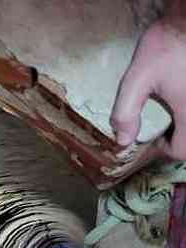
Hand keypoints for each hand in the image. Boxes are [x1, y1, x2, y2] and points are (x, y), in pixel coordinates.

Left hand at [111, 19, 185, 158]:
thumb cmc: (168, 45)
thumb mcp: (138, 77)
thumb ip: (126, 111)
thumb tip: (121, 140)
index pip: (182, 150)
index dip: (164, 148)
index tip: (154, 137)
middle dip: (180, 139)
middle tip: (165, 128)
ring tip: (175, 114)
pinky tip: (182, 98)